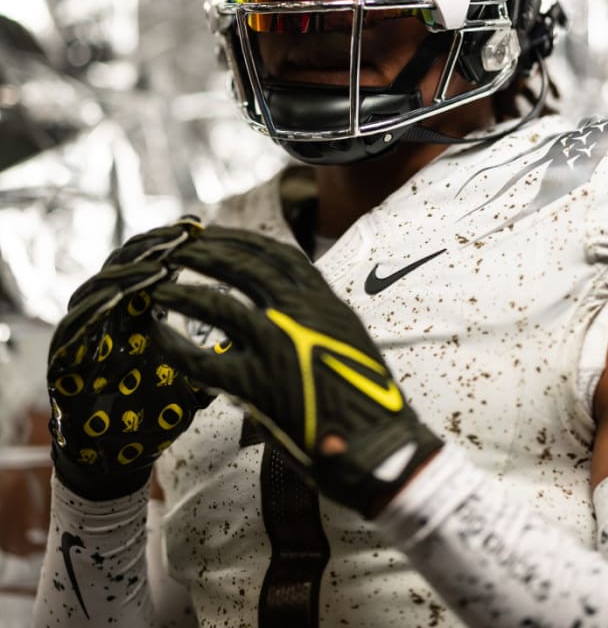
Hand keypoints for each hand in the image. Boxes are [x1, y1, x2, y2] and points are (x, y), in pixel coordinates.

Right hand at [47, 217, 211, 498]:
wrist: (113, 458)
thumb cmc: (152, 412)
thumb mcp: (194, 379)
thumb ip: (216, 355)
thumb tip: (259, 336)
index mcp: (139, 309)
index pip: (153, 260)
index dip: (172, 241)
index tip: (200, 225)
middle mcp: (108, 311)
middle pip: (126, 262)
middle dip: (154, 245)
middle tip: (181, 233)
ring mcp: (83, 330)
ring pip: (101, 286)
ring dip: (130, 272)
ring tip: (159, 263)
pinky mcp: (62, 356)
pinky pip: (74, 323)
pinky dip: (96, 307)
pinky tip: (119, 297)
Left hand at [150, 226, 442, 516]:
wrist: (381, 445)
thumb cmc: (367, 397)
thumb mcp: (347, 337)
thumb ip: (315, 314)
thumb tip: (283, 304)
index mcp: (323, 299)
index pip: (274, 252)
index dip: (238, 239)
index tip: (212, 233)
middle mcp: (299, 312)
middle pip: (241, 265)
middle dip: (203, 251)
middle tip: (174, 246)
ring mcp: (277, 345)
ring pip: (216, 304)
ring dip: (181, 292)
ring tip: (155, 285)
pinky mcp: (259, 386)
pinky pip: (203, 361)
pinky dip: (175, 346)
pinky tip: (157, 338)